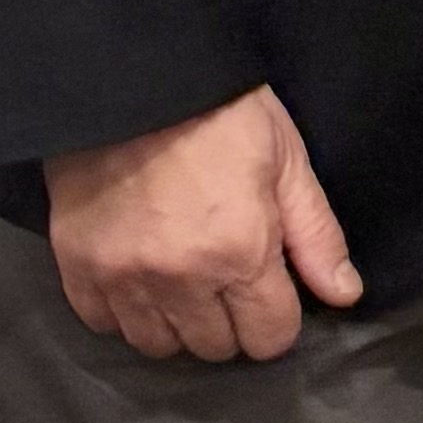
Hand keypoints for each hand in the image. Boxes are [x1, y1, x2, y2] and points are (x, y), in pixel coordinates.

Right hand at [45, 88, 362, 363]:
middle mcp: (180, 278)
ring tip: (182, 277)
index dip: (277, 317)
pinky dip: (124, 309)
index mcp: (240, 250)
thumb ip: (315, 236)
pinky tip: (139, 273)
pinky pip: (104, 324)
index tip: (270, 289)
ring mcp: (123, 276)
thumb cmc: (219, 111)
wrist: (131, 74)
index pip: (269, 337)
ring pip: (158, 345)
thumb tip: (344, 294)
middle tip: (226, 274)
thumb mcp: (285, 160)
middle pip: (215, 348)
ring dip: (177, 321)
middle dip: (230, 320)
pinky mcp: (78, 266)